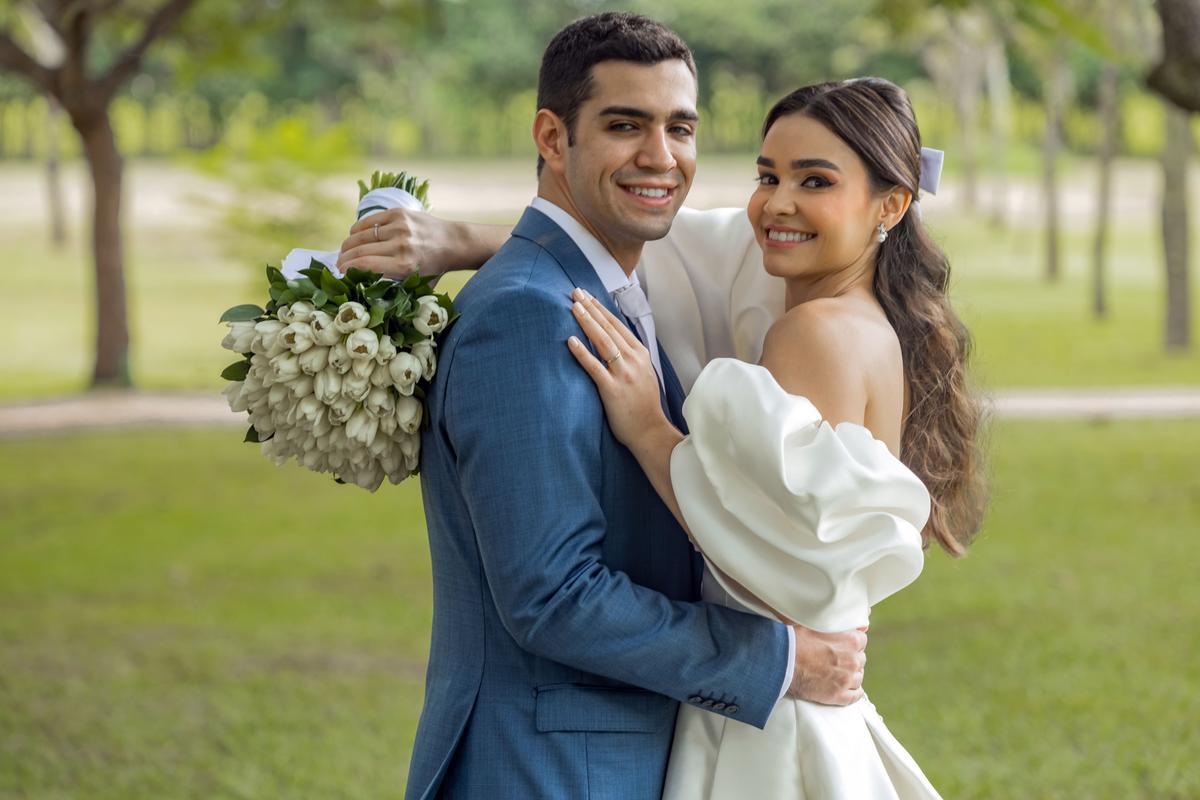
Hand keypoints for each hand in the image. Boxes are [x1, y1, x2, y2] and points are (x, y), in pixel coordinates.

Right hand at [338, 209, 511, 278]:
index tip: (339, 273)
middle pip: (359, 250)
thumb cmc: (433, 268)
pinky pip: (369, 221)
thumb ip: (392, 287)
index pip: (364, 265)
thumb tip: (361, 287)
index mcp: (404, 265)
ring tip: (344, 252)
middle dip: (343, 258)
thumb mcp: (415, 284)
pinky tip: (354, 237)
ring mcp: (399, 226)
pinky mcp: (399, 213)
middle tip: (337, 264)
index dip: (346, 269)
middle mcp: (401, 245)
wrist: (453, 242)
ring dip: (348, 244)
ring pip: (361, 235)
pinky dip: (357, 230)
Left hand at [566, 287, 669, 451]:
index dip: (601, 309)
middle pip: (609, 328)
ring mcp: (623, 374)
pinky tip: (570, 340)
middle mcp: (634, 360)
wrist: (650, 431)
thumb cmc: (643, 405)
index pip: (618, 325)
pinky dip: (582, 352)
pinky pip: (594, 367)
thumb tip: (613, 343)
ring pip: (603, 341)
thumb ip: (630, 358)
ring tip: (573, 307)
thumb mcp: (643, 374)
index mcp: (641, 354)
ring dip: (587, 321)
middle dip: (591, 308)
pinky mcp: (612, 389)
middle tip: (576, 292)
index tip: (588, 296)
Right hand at [788, 625, 867, 705]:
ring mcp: (846, 679)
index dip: (850, 642)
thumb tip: (863, 626)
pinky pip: (855, 696)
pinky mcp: (838, 695)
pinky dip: (852, 692)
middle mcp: (853, 660)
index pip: (862, 640)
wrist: (779, 661)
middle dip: (850, 659)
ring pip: (858, 677)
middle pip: (860, 659)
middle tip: (834, 658)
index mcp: (850, 640)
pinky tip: (845, 688)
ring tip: (836, 673)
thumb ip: (841, 624)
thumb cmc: (794, 639)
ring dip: (850, 675)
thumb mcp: (816, 623)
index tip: (841, 645)